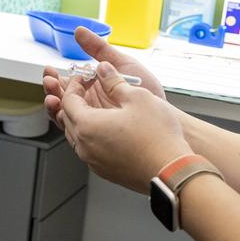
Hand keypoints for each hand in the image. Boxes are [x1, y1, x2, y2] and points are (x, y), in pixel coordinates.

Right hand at [43, 27, 164, 130]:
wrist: (162, 112)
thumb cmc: (146, 87)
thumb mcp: (121, 62)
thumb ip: (98, 48)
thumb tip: (79, 30)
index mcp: (94, 84)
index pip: (68, 81)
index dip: (56, 76)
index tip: (50, 70)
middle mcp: (90, 101)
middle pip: (63, 97)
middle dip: (53, 89)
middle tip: (49, 82)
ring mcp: (93, 117)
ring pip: (66, 112)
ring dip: (55, 105)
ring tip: (53, 98)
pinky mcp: (97, 131)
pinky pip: (76, 128)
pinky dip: (66, 121)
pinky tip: (63, 114)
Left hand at [58, 61, 191, 193]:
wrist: (171, 171)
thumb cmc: (157, 136)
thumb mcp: (137, 97)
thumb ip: (114, 81)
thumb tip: (103, 69)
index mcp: (87, 125)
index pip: (68, 100)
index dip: (74, 85)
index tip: (84, 77)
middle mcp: (85, 146)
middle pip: (68, 119)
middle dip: (74, 101)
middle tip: (87, 89)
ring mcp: (94, 161)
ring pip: (77, 136)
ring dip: (82, 119)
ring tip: (97, 107)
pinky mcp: (105, 171)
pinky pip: (89, 150)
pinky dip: (92, 136)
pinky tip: (108, 128)